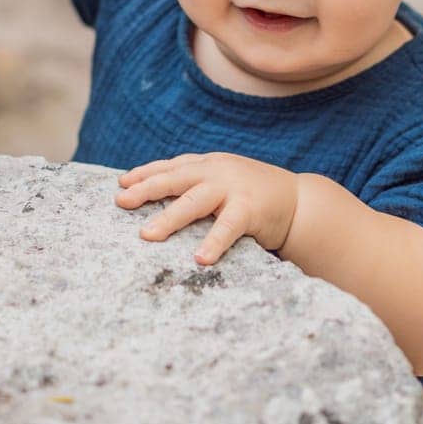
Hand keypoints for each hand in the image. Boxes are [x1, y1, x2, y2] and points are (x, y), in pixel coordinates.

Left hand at [115, 152, 299, 265]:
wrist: (300, 201)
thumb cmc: (254, 195)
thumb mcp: (224, 182)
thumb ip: (198, 185)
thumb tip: (158, 198)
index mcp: (208, 164)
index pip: (172, 166)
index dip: (146, 173)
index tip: (122, 183)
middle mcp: (217, 171)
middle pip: (175, 178)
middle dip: (146, 189)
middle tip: (122, 201)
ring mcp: (233, 188)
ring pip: (194, 202)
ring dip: (169, 218)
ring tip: (146, 235)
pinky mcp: (250, 208)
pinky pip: (228, 227)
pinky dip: (213, 242)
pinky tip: (199, 258)